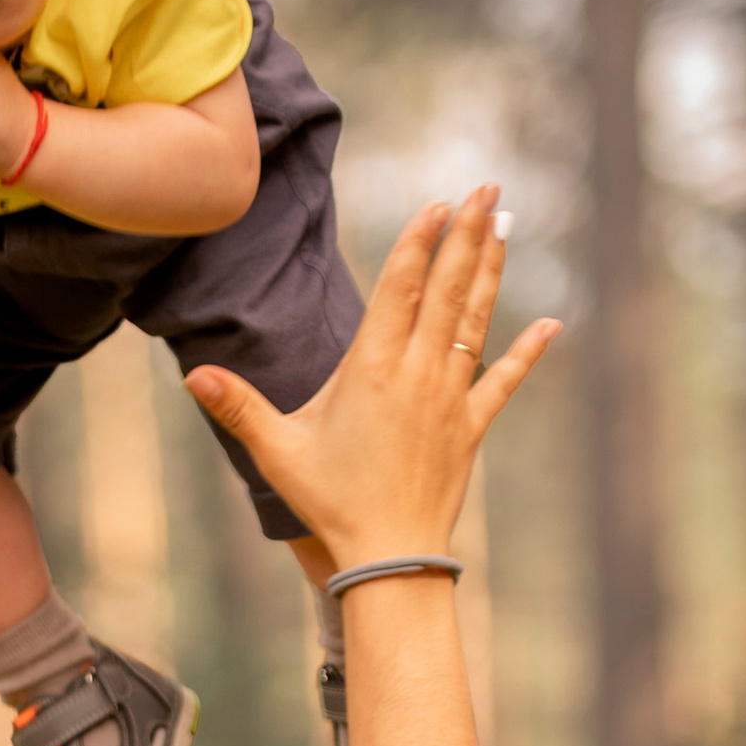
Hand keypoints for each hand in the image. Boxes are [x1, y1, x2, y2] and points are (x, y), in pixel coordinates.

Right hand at [185, 187, 557, 574]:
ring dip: (492, 271)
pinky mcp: (471, 428)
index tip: (438, 202)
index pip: (401, 289)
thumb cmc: (331, 503)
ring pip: (476, 322)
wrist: (391, 557)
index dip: (419, 242)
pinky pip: (504, 382)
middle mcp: (419, 375)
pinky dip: (528, 353)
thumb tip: (193, 376)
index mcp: (373, 370)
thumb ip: (238, 408)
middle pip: (447, 291)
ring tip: (506, 226)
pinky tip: (552, 325)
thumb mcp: (279, 452)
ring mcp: (451, 399)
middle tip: (487, 188)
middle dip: (467, 235)